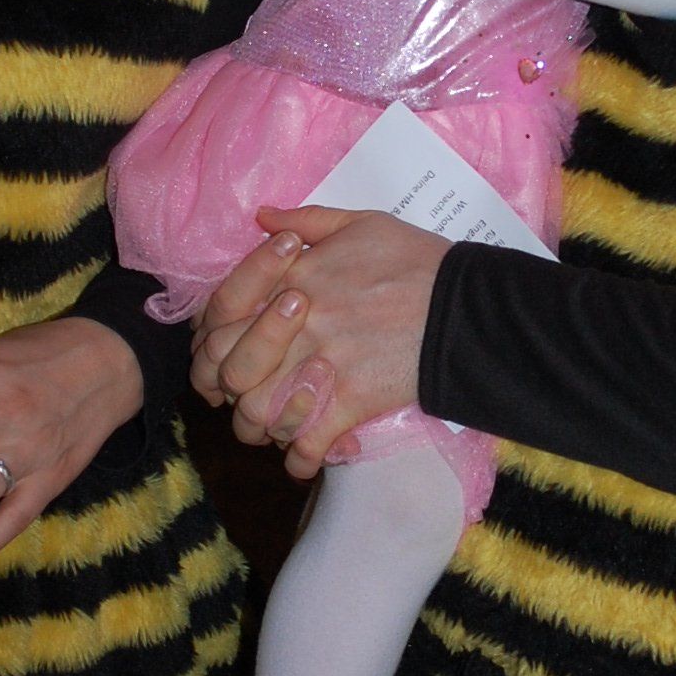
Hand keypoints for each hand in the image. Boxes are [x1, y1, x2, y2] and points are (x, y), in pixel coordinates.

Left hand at [191, 206, 447, 477]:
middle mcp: (292, 324)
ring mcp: (317, 366)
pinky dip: (299, 459)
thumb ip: (306, 220)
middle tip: (248, 392)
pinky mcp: (347, 404)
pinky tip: (306, 459)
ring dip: (260, 425)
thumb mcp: (361, 223)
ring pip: (254, 414)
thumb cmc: (416, 260)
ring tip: (276, 424)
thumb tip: (264, 216)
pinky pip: (304, 445)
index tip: (230, 349)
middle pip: (226, 369)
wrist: (464, 306)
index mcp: (288, 279)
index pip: (218, 314)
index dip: (212, 339)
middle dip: (228, 388)